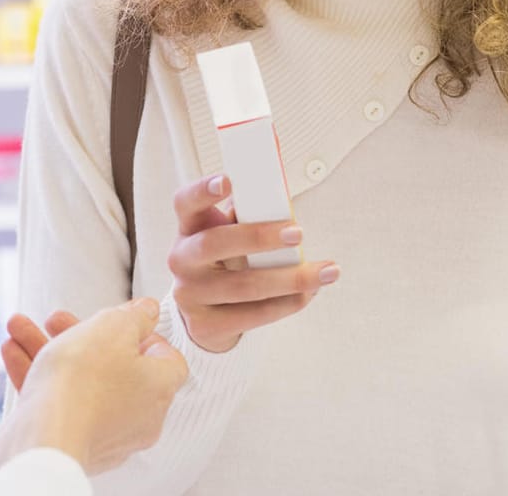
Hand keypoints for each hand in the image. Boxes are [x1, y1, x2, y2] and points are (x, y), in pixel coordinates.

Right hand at [0, 297, 186, 475]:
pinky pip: (59, 403)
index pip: (167, 360)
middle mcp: (137, 415)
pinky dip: (37, 376)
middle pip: (113, 365)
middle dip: (77, 333)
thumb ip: (134, 315)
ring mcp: (104, 432)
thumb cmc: (84, 382)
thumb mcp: (113, 326)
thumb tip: (148, 311)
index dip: (146, 335)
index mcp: (158, 387)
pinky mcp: (72, 441)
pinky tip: (13, 351)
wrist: (45, 438)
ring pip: (78, 381)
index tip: (122, 321)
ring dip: (48, 349)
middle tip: (55, 319)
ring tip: (19, 328)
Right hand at [168, 174, 338, 352]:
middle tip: (297, 233)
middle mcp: (182, 259)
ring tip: (325, 271)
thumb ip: (248, 217)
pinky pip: (253, 316)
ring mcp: (189, 294)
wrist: (205, 313)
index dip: (203, 189)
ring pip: (244, 286)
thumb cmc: (225, 261)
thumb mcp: (227, 234)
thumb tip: (282, 205)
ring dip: (290, 279)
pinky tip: (309, 294)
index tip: (227, 180)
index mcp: (188, 228)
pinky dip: (287, 304)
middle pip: (214, 243)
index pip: (186, 202)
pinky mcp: (205, 326)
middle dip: (259, 237)